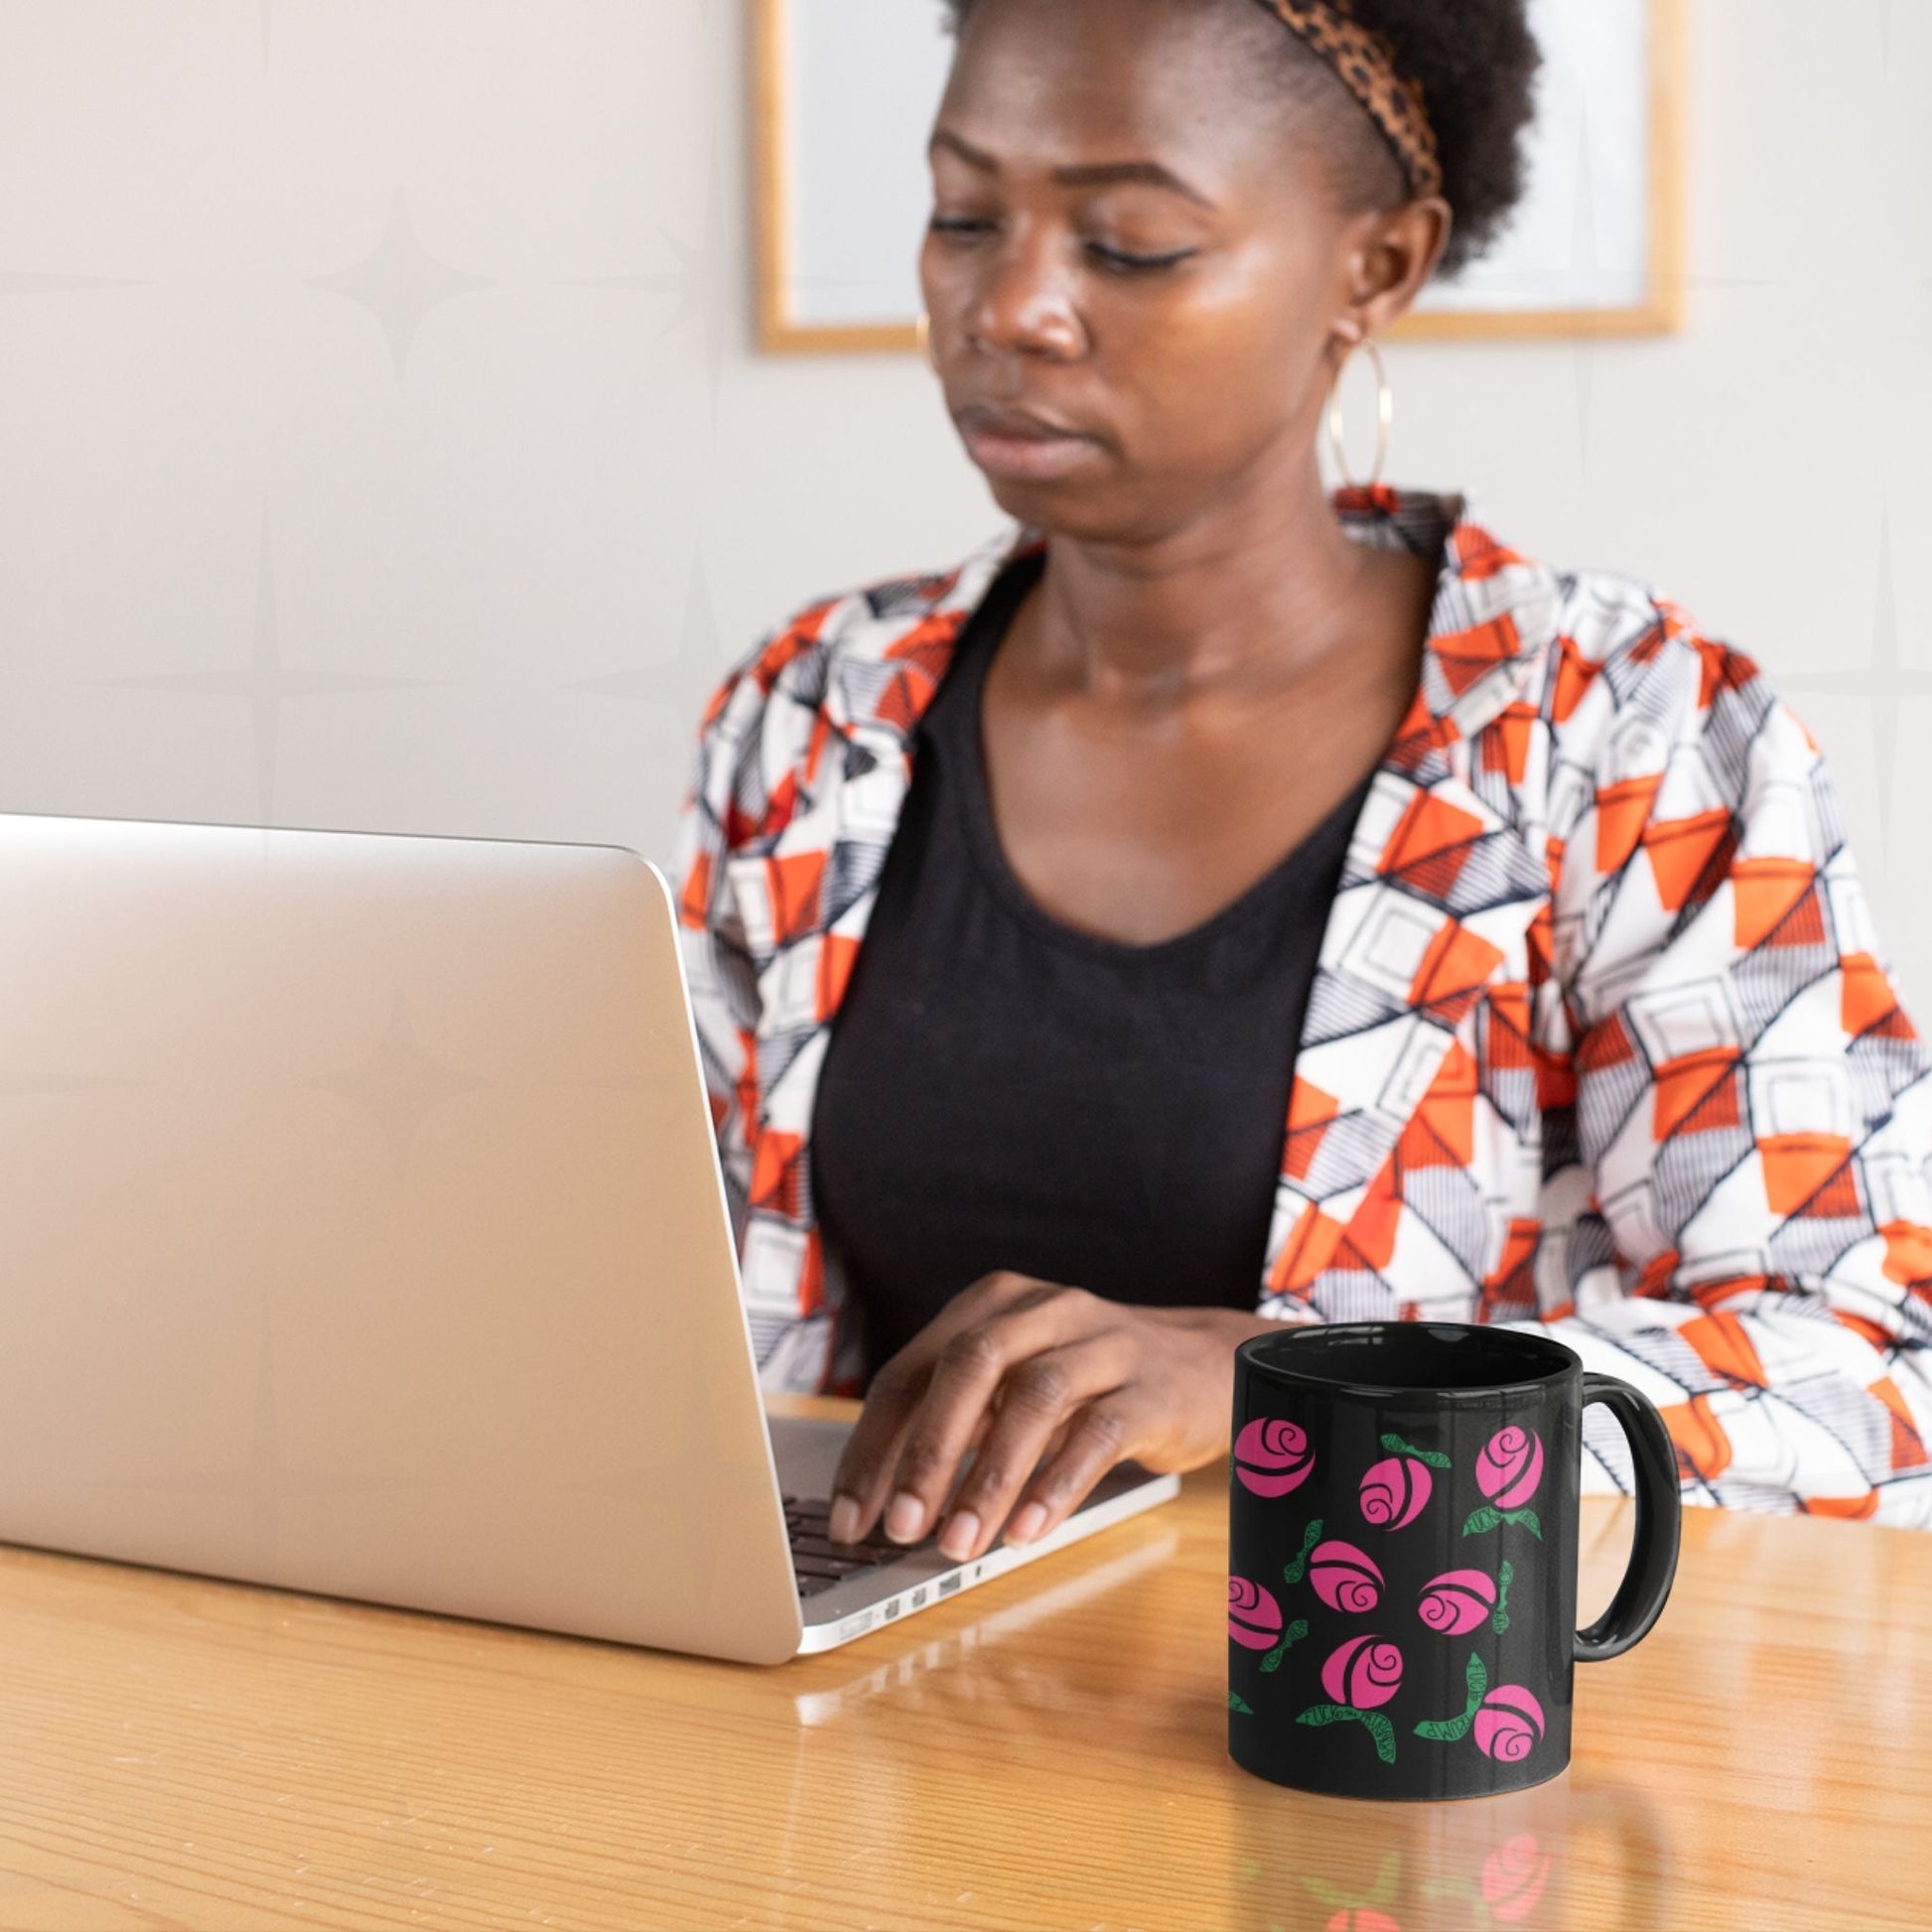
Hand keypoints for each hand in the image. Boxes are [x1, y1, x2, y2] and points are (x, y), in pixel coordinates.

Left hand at [824, 1271, 1284, 1562]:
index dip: (874, 1446)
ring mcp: (1102, 1343)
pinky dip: (1056, 1484)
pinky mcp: (1151, 1387)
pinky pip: (1098, 1433)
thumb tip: (891, 1503)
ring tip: (959, 1545)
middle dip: (925, 1452)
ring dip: (988, 1478)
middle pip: (967, 1368)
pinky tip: (1028, 1531)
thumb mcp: (1017, 1384)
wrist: (1208, 1363)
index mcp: (993, 1305)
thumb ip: (963, 1423)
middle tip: (899, 1528)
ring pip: (1032, 1400)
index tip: (850, 1518)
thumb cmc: (1092, 1382)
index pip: (913, 1371)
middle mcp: (1043, 1311)